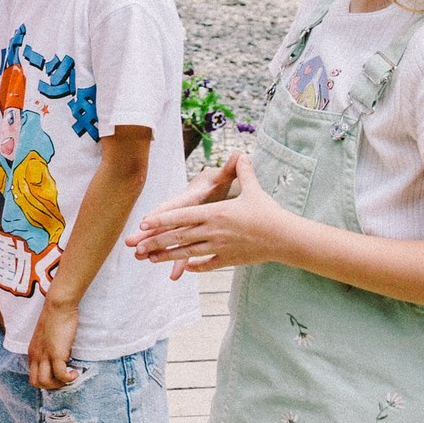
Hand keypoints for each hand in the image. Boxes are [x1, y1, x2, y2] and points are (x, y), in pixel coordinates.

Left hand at [25, 296, 80, 390]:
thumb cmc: (56, 317)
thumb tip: (61, 359)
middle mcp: (35, 356)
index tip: (59, 376)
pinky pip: (60, 375)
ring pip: (45, 382)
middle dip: (52, 386)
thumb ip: (49, 348)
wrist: (58, 305)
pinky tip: (76, 372)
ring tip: (70, 376)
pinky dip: (69, 378)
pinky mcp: (56, 353)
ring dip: (59, 384)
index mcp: (32, 352)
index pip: (33, 376)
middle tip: (65, 379)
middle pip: (36, 383)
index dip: (47, 381)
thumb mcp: (48, 337)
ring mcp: (44, 356)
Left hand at [126, 153, 293, 276]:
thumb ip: (243, 172)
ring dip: (168, 256)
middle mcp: (213, 232)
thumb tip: (242, 154)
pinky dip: (195, 266)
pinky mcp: (228, 260)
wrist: (285, 238)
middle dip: (157, 241)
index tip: (144, 224)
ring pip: (188, 253)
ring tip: (150, 259)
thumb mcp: (253, 189)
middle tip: (138, 246)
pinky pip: (207, 265)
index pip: (182, 216)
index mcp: (215, 214)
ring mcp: (219, 248)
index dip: (162, 220)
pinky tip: (184, 268)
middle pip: (179, 237)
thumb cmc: (268, 212)